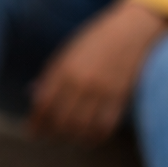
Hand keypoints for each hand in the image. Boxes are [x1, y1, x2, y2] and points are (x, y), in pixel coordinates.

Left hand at [30, 0, 167, 143]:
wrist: (134, 28)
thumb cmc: (98, 38)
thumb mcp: (69, 51)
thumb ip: (52, 75)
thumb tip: (37, 100)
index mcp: (64, 69)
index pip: (44, 106)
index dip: (37, 123)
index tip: (34, 132)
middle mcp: (81, 82)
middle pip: (61, 121)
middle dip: (53, 134)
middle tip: (52, 137)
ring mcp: (102, 91)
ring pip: (82, 128)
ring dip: (73, 138)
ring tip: (70, 138)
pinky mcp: (121, 96)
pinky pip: (105, 126)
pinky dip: (96, 136)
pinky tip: (91, 137)